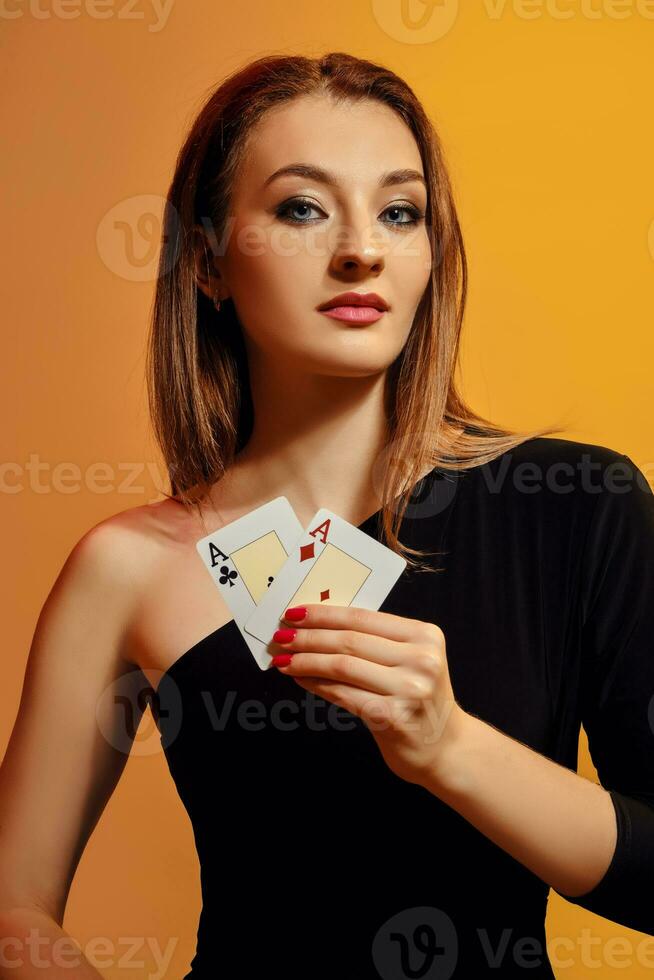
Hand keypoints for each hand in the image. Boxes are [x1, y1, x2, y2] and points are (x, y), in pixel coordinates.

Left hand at [271, 604, 466, 787]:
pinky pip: (343, 694)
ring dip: (306, 660)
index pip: (363, 618)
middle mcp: (421, 659)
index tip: (296, 613)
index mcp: (425, 635)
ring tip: (282, 658)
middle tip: (281, 635)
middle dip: (309, 636)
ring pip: (342, 665)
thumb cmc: (419, 701)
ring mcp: (408, 688)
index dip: (325, 614)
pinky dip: (316, 684)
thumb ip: (376, 642)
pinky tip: (299, 679)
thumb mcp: (410, 660)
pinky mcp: (392, 716)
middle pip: (350, 640)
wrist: (446, 749)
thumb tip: (318, 626)